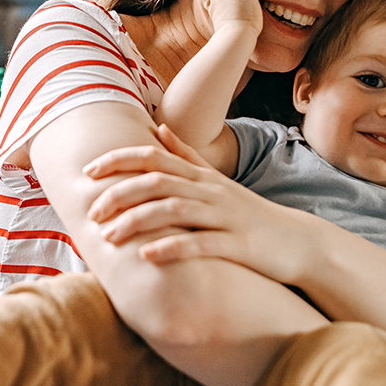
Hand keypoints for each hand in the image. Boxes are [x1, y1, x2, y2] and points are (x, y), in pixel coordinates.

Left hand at [84, 125, 312, 283]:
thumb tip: (158, 129)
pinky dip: (173, 248)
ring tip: (109, 237)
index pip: (155, 157)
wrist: (297, 241)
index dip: (119, 160)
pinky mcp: (239, 244)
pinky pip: (202, 244)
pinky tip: (148, 256)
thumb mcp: (217, 182)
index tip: (88, 171)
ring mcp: (226, 216)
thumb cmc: (250, 215)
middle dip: (120, 194)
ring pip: (175, 210)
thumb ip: (187, 157)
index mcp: (203, 177)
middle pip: (159, 182)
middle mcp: (212, 191)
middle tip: (92, 213)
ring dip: (137, 221)